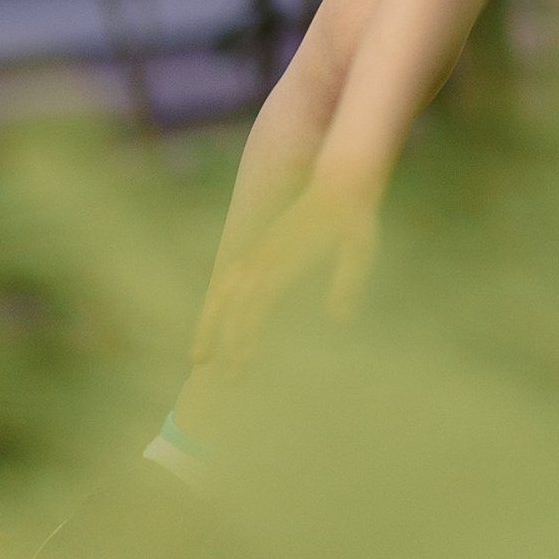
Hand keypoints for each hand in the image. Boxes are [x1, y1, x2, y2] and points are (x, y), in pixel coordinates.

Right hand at [190, 177, 381, 380]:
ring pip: (222, 291)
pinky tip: (210, 327)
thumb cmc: (354, 219)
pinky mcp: (259, 248)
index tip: (244, 362)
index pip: (259, 300)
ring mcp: (259, 250)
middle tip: (227, 378)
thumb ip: (348, 282)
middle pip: (234, 301)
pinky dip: (215, 305)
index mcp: (289, 258)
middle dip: (225, 340)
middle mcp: (267, 255)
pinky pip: (228, 279)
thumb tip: (338, 321)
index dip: (247, 332)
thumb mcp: (361, 249)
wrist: (341, 180)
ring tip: (198, 358)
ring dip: (209, 324)